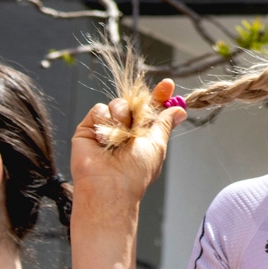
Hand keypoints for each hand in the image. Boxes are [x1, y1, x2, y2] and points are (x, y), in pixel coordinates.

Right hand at [70, 78, 185, 225]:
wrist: (109, 184)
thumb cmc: (136, 171)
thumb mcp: (157, 145)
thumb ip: (165, 124)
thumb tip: (180, 110)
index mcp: (143, 134)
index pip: (152, 109)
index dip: (160, 95)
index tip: (168, 84)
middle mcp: (125, 129)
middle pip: (134, 102)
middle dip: (140, 105)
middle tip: (140, 118)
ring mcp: (106, 127)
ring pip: (117, 104)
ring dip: (122, 118)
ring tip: (120, 138)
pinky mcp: (88, 127)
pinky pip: (98, 109)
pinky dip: (104, 121)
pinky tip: (104, 139)